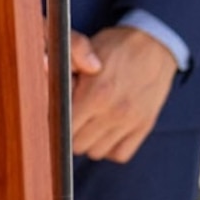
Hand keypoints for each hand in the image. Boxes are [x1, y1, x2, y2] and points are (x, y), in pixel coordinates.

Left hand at [67, 26, 176, 162]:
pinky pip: (119, 154)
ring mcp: (131, 122)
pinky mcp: (144, 126)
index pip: (63, 127)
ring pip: (96, 152)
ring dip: (89, 140)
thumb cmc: (114, 46)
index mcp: (95, 94)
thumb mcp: (85, 49)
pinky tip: (106, 130)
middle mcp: (114, 112)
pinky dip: (110, 147)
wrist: (154, 44)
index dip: (56, 119)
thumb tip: (44, 68)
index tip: (58, 111)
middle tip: (73, 115)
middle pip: (77, 144)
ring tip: (90, 121)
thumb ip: (64, 63)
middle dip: (69, 132)